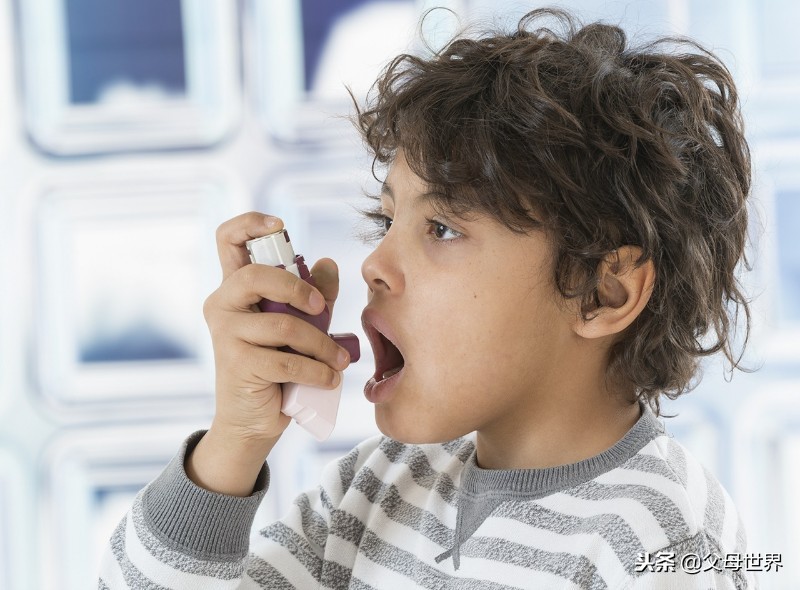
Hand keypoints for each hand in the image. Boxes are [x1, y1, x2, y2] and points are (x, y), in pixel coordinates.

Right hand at [187, 213, 348, 494]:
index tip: (280, 226)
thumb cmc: (277, 365)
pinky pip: (288, 359)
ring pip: (283, 325)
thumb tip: (328, 263)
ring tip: (338, 361)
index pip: (227, 239)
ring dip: (322, 345)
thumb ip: (313, 294)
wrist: (253, 420)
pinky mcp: (238, 364)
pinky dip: (317, 370)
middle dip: (297, 288)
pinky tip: (329, 378)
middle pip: (255, 275)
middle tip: (322, 308)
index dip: (250, 223)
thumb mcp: (299, 324)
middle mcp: (222, 304)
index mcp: (235, 287)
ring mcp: (226, 334)